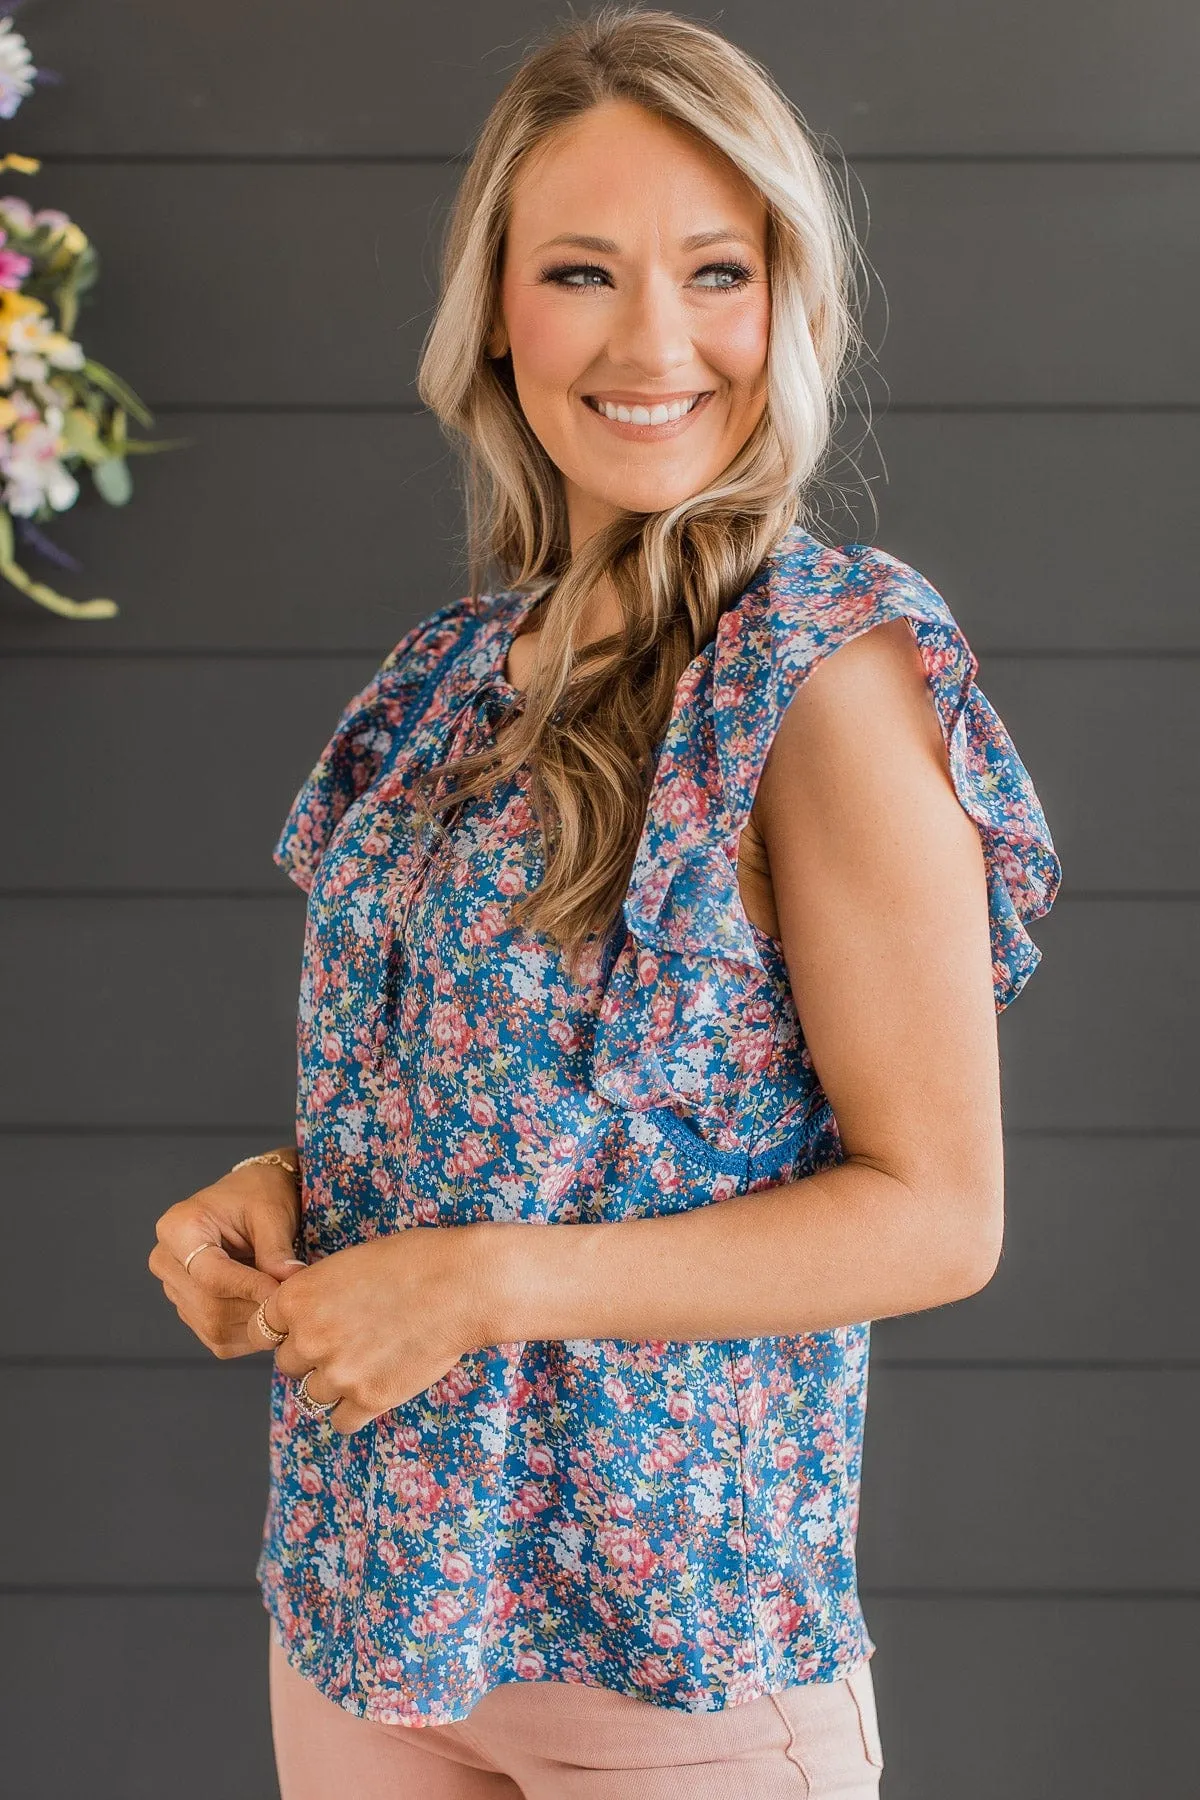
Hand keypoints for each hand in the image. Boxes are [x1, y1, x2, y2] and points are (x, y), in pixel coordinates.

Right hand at [148, 1154, 304, 1358]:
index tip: (282, 1292)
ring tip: (282, 1302)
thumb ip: (276, 1250)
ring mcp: (173, 1288)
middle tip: (292, 1302)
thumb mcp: (271, 1213)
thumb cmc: (258, 1195)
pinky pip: (217, 1338)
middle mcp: (166, 1260)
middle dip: (255, 1308)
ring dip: (254, 1323)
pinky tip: (267, 1311)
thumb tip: (290, 1283)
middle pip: (210, 1306)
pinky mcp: (187, 1308)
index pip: (211, 1275)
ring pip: (213, 1327)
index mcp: (178, 1228)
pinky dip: (248, 1333)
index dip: (249, 1287)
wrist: (249, 1196)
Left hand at [255, 1225, 493, 1433]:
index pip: (261, 1329)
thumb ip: (316, 1294)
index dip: (285, 1329)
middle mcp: (309, 1338)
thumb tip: (301, 1319)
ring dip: (332, 1384)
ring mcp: (338, 1373)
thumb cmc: (412, 1261)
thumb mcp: (348, 1263)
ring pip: (311, 1396)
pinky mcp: (369, 1399)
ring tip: (366, 1362)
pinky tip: (374, 1388)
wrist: (461, 1284)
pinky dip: (353, 1411)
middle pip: (287, 1364)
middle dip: (310, 1356)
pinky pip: (341, 1422)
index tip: (306, 1328)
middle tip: (346, 1341)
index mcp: (297, 1298)